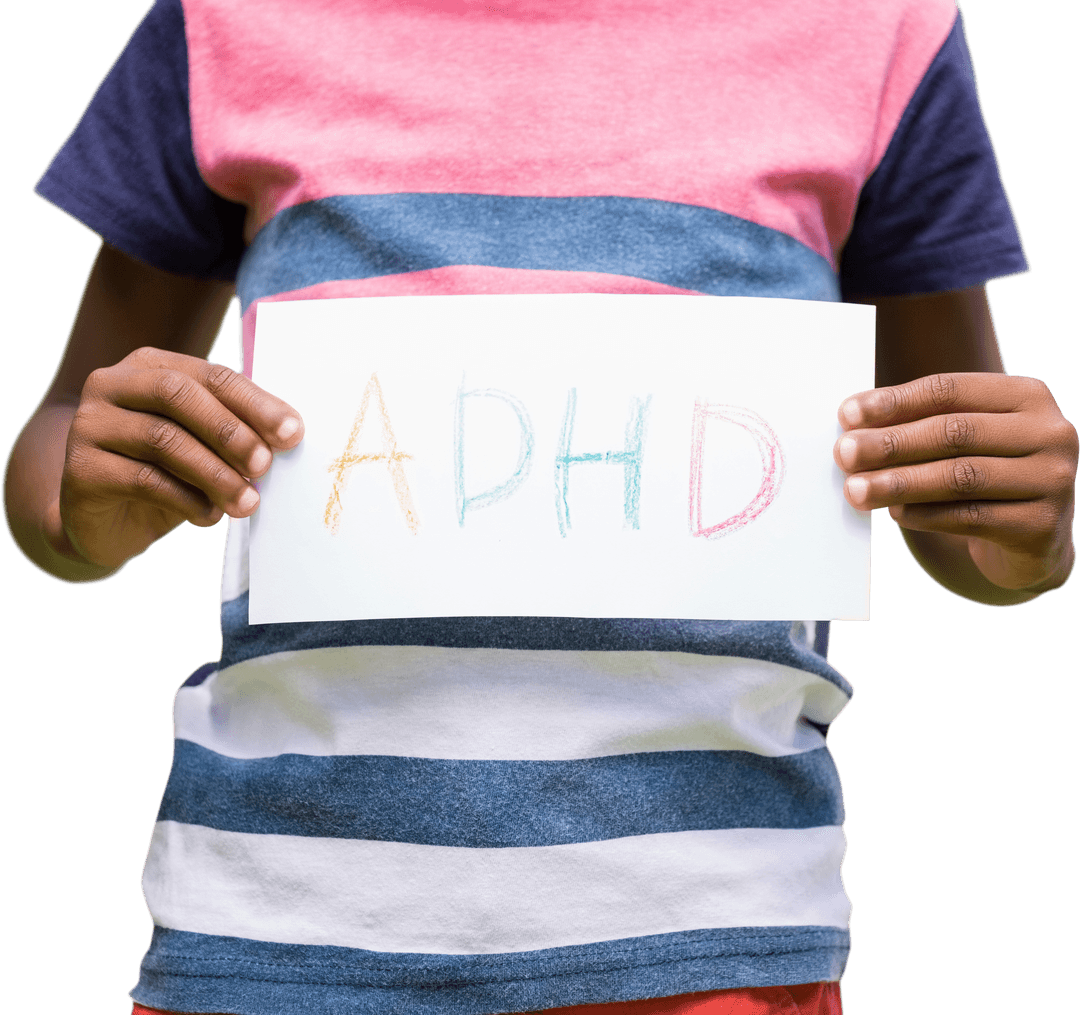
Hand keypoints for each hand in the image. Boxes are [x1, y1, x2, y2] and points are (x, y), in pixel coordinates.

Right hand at [53, 347, 303, 570]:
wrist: (109, 524)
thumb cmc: (168, 475)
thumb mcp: (204, 447)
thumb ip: (236, 431)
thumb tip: (288, 434)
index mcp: (149, 366)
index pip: (210, 375)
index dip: (255, 404)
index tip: (293, 434)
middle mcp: (112, 385)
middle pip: (178, 394)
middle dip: (230, 431)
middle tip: (265, 466)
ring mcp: (90, 424)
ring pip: (162, 439)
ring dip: (215, 473)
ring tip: (247, 502)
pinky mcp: (81, 469)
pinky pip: (142, 479)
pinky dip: (185, 499)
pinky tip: (209, 515)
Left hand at [834, 373, 1076, 591]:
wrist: (1032, 543)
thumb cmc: (983, 478)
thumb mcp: (960, 443)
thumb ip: (918, 426)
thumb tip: (852, 425)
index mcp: (1027, 396)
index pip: (950, 390)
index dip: (895, 401)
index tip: (847, 414)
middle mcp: (1050, 433)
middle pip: (954, 432)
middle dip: (891, 443)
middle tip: (843, 453)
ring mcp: (1053, 480)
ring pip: (960, 476)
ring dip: (899, 482)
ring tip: (856, 489)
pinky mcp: (1041, 526)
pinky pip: (970, 517)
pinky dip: (925, 515)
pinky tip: (895, 513)